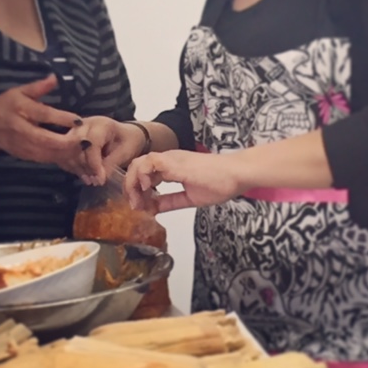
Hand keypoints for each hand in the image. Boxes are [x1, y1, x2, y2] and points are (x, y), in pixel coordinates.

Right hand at [0, 74, 81, 163]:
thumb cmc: (3, 106)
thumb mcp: (18, 92)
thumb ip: (38, 86)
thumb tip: (55, 76)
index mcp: (21, 108)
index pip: (43, 114)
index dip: (61, 118)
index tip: (78, 120)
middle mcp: (20, 128)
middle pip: (45, 138)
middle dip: (66, 142)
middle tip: (84, 140)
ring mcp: (20, 144)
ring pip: (44, 152)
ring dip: (64, 153)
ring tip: (82, 149)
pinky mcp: (22, 155)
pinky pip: (42, 159)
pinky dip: (57, 159)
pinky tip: (71, 155)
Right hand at [67, 117, 147, 184]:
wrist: (126, 135)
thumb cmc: (128, 141)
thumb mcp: (125, 152)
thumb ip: (111, 163)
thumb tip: (99, 178)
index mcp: (102, 124)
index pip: (91, 143)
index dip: (93, 163)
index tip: (99, 179)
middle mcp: (85, 124)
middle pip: (74, 145)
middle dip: (83, 166)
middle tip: (94, 181)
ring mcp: (75, 130)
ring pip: (66, 149)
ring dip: (77, 167)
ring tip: (90, 180)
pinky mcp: (70, 138)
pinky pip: (64, 153)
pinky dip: (71, 166)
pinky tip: (83, 175)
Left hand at [124, 150, 245, 212]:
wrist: (237, 174)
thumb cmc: (220, 183)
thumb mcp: (190, 197)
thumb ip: (171, 202)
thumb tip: (154, 209)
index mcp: (172, 166)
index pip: (145, 173)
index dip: (138, 190)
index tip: (139, 207)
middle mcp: (168, 160)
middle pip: (137, 166)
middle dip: (131, 187)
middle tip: (134, 205)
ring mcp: (170, 159)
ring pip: (139, 163)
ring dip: (133, 183)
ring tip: (138, 201)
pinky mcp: (174, 161)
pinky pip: (148, 163)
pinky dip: (142, 177)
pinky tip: (147, 191)